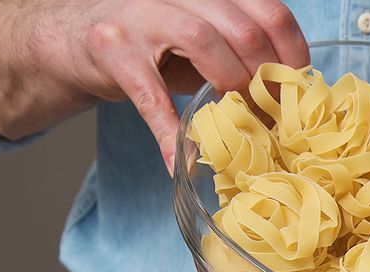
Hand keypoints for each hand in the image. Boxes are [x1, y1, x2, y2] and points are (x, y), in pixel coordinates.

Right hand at [0, 0, 308, 171]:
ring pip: (203, 40)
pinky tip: (180, 160)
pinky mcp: (111, 47)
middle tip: (271, 120)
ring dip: (229, 89)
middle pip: (244, 27)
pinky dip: (170, 130)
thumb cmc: (150, 46)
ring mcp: (142, 14)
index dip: (292, 56)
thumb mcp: (204, 45)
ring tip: (237, 127)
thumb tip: (289, 108)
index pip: (270, 12)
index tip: (299, 95)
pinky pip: (149, 92)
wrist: (70, 41)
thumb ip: (243, 62)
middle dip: (265, 80)